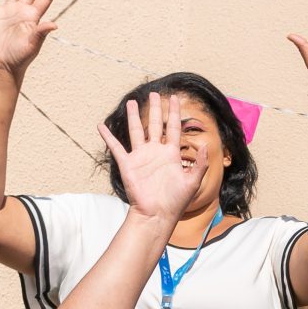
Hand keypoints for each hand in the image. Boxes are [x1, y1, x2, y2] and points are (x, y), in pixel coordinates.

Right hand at [100, 91, 200, 222]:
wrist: (157, 215)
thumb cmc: (176, 201)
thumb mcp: (193, 181)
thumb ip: (200, 163)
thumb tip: (206, 145)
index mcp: (171, 154)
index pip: (173, 128)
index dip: (175, 113)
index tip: (175, 98)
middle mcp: (156, 152)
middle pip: (155, 125)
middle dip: (155, 109)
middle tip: (154, 94)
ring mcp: (141, 157)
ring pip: (136, 131)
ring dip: (134, 116)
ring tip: (131, 102)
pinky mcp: (128, 164)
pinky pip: (116, 147)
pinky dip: (108, 137)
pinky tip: (101, 126)